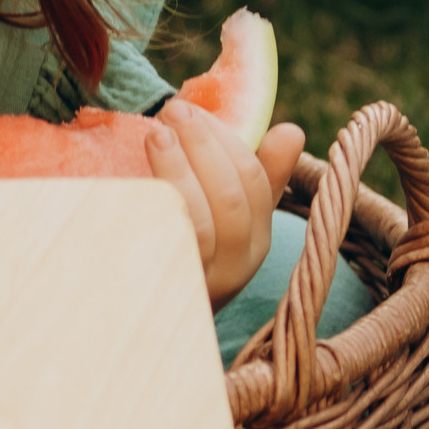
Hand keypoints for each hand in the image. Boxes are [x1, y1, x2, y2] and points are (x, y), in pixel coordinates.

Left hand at [146, 103, 307, 307]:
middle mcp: (234, 269)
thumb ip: (260, 174)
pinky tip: (136, 179)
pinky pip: (165, 246)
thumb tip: (293, 131)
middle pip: (229, 201)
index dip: (225, 139)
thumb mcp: (228, 215)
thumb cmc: (189, 250)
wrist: (145, 320)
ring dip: (179, 170)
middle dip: (203, 146)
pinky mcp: (164, 291)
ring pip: (200, 223)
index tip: (194, 108)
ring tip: (156, 135)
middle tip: (172, 110)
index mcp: (255, 243)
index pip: (254, 184)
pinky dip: (155, 205)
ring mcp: (201, 285)